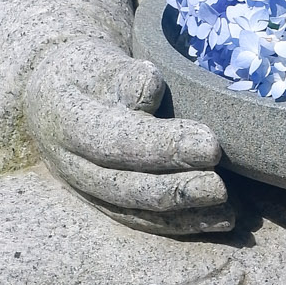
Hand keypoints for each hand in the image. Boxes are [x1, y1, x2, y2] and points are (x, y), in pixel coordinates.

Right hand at [23, 39, 232, 236]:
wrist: (59, 90)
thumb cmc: (87, 69)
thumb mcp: (97, 59)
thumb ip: (123, 74)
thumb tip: (150, 87)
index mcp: (64, 120)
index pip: (114, 140)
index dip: (162, 147)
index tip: (210, 145)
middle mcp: (69, 163)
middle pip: (123, 186)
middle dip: (175, 190)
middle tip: (220, 187)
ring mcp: (84, 188)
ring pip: (133, 210)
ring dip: (181, 215)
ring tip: (226, 215)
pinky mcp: (103, 202)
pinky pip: (140, 219)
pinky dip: (179, 224)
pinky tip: (216, 222)